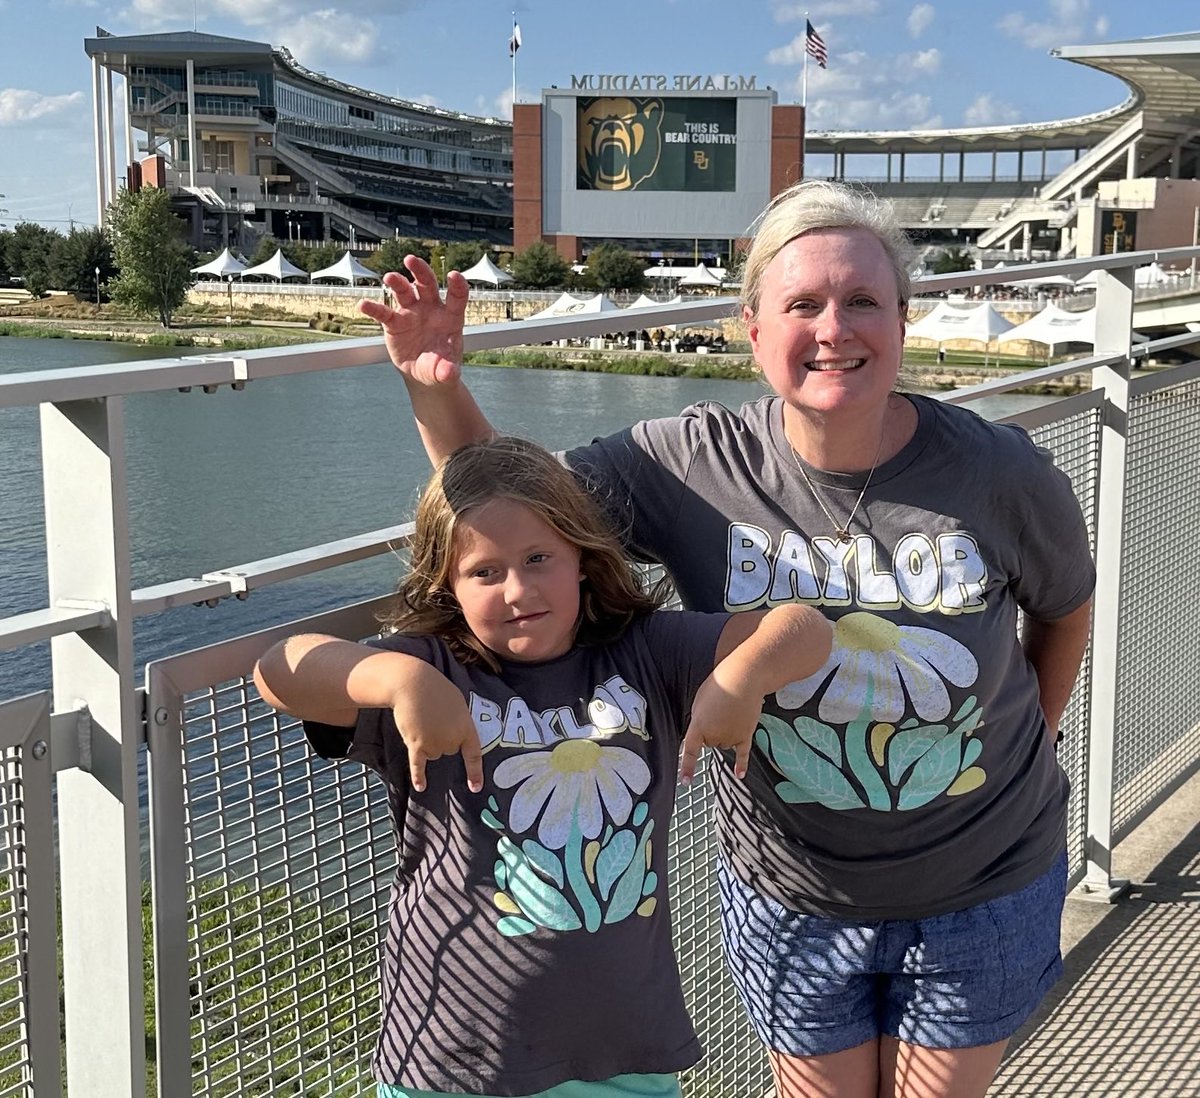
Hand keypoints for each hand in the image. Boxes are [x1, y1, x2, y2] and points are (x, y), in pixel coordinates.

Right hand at [358, 255, 468, 385]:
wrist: (422, 373)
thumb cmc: (440, 366)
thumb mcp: (446, 372)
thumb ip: (448, 371)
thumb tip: (449, 373)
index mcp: (450, 316)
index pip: (456, 296)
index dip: (457, 285)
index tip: (454, 276)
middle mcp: (431, 309)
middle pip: (427, 284)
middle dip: (420, 271)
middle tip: (411, 260)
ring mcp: (412, 312)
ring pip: (405, 291)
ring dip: (397, 282)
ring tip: (389, 277)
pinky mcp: (395, 322)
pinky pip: (384, 313)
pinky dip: (374, 308)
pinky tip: (363, 305)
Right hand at [390, 670, 482, 792]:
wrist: (413, 684)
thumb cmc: (436, 688)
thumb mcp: (457, 702)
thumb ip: (459, 721)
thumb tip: (455, 735)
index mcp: (466, 727)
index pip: (473, 754)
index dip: (475, 773)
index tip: (476, 788)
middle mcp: (452, 740)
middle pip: (447, 750)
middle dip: (441, 737)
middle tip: (433, 716)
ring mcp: (434, 743)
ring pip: (431, 753)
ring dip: (426, 741)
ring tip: (421, 719)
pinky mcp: (416, 745)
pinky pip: (418, 766)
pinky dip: (418, 777)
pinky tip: (420, 787)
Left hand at [679, 675, 762, 783]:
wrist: (743, 679)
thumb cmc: (719, 685)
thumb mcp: (699, 701)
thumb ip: (698, 720)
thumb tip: (703, 731)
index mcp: (699, 726)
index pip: (690, 751)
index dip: (687, 767)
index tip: (686, 781)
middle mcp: (714, 736)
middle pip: (709, 742)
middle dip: (711, 729)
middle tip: (717, 709)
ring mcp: (731, 737)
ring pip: (724, 743)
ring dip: (725, 733)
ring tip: (730, 711)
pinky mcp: (745, 735)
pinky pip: (743, 754)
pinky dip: (741, 765)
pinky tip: (740, 775)